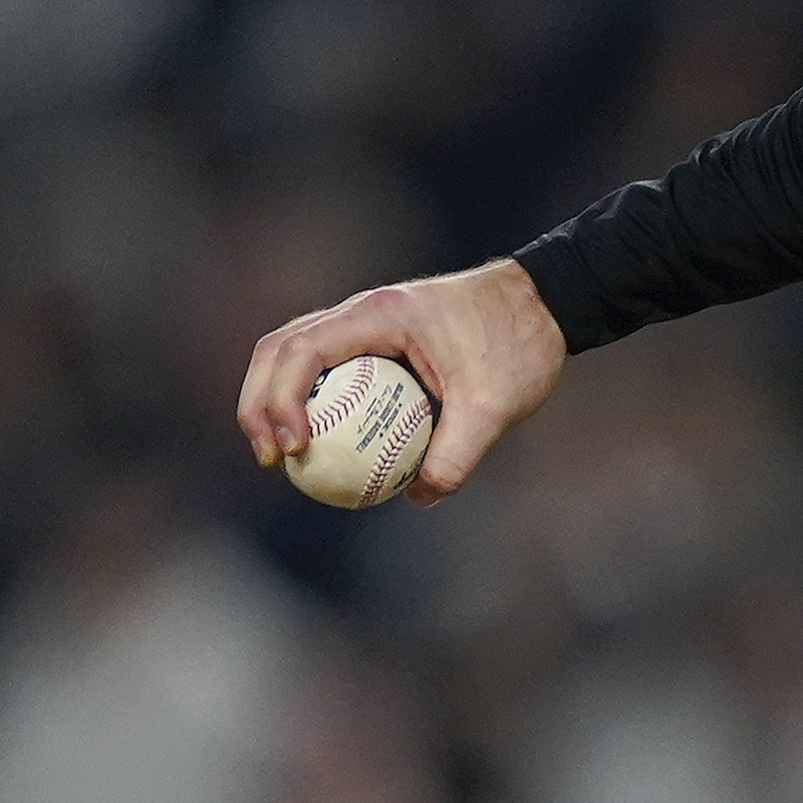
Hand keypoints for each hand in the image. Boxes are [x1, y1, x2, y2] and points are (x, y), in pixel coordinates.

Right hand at [232, 257, 566, 503]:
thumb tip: (416, 497)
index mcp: (379, 315)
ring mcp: (364, 323)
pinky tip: (326, 449)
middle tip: (271, 460)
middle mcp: (360, 311)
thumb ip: (458, 453)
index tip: (295, 449)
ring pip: (294, 355)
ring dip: (275, 401)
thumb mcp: (496, 406)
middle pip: (278, 349)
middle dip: (259, 403)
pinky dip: (313, 403)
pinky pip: (330, 371)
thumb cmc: (520, 345)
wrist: (544, 306)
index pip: (303, 350)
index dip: (282, 399)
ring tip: (283, 457)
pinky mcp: (375, 341)